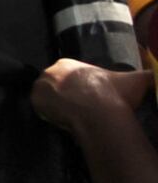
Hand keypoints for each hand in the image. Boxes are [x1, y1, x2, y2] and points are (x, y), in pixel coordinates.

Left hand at [35, 58, 151, 135]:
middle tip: (79, 110)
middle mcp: (49, 70)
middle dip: (65, 97)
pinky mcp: (35, 101)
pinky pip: (39, 108)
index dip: (76, 90)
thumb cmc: (117, 94)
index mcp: (66, 63)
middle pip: (55, 87)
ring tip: (73, 116)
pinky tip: (63, 119)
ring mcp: (39, 86)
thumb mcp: (136, 79)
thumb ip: (148, 75)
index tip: (86, 100)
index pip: (66, 77)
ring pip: (46, 98)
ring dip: (56, 106)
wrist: (102, 113)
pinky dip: (48, 114)